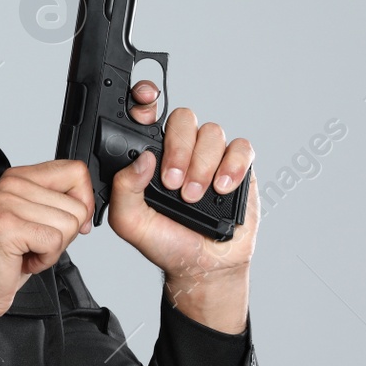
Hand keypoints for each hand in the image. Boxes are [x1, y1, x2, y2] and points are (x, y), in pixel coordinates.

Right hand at [0, 160, 94, 342]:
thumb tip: (88, 203)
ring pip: (68, 224)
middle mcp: (11, 184)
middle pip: (77, 206)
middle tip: (34, 243)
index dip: (83, 202)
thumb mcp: (35, 220)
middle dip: (64, 235)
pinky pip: (54, 242)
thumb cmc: (5, 257)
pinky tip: (24, 260)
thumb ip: (59, 202)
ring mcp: (6, 203)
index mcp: (20, 177)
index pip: (76, 171)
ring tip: (27, 251)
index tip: (68, 223)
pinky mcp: (7, 226)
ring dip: (53, 249)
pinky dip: (45, 259)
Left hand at [112, 80, 259, 329]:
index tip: (145, 103)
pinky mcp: (238, 166)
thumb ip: (124, 189)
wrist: (202, 265)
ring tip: (194, 197)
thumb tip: (143, 159)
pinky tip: (222, 188)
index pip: (148, 114)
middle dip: (177, 148)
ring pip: (211, 132)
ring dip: (202, 165)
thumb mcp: (130, 222)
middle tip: (173, 182)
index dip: (146, 100)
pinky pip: (242, 147)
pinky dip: (232, 166)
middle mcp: (181, 149)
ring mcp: (211, 155)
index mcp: (151, 154)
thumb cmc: (165, 241)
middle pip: (183, 118)